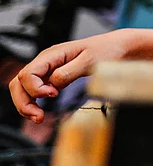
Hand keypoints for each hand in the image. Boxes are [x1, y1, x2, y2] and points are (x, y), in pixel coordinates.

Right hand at [9, 29, 152, 123]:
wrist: (120, 47)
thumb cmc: (107, 50)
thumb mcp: (90, 61)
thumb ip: (68, 72)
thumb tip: (52, 84)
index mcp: (52, 55)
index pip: (28, 73)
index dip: (35, 88)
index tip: (52, 95)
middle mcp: (47, 61)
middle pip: (19, 82)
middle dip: (23, 101)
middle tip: (37, 117)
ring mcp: (49, 69)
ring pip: (24, 87)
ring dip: (26, 104)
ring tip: (38, 118)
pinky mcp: (55, 77)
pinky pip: (36, 90)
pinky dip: (34, 102)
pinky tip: (42, 112)